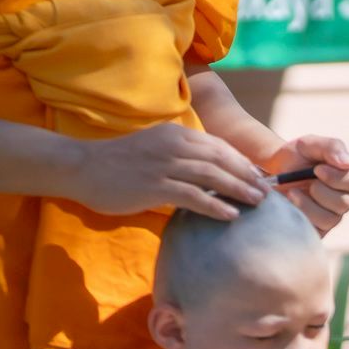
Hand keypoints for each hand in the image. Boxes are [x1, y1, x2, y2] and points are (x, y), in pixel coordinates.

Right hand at [69, 124, 270, 220]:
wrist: (82, 167)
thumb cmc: (119, 161)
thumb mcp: (156, 148)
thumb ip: (181, 155)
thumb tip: (210, 174)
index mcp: (176, 134)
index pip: (219, 146)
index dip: (242, 161)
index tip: (258, 176)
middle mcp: (174, 145)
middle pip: (221, 158)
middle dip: (247, 175)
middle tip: (266, 192)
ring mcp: (164, 165)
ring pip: (211, 175)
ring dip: (238, 188)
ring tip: (256, 202)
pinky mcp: (154, 186)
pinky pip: (192, 195)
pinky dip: (215, 205)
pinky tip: (230, 214)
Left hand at [264, 135, 348, 235]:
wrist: (273, 170)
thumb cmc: (297, 156)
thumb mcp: (311, 144)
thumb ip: (332, 148)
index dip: (339, 178)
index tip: (317, 169)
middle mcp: (346, 198)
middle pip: (346, 203)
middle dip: (322, 191)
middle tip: (306, 181)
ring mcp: (332, 215)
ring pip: (330, 218)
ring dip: (309, 204)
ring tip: (293, 191)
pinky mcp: (317, 228)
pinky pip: (315, 229)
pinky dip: (301, 215)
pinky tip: (290, 203)